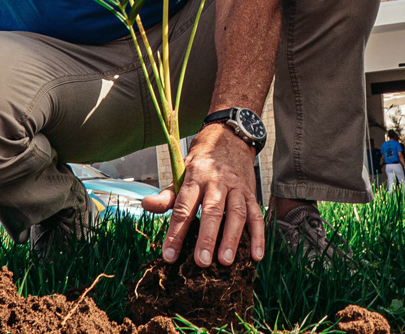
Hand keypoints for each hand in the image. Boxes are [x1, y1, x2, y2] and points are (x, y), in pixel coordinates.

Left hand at [141, 124, 263, 266]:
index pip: (183, 206)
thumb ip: (167, 195)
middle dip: (207, 237)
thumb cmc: (202, 164)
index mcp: (196, 177)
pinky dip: (258, 236)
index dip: (176, 231)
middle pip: (212, 210)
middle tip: (201, 262)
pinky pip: (257, 215)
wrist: (229, 141)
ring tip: (226, 261)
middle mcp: (218, 181)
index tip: (169, 255)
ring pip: (237, 213)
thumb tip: (146, 205)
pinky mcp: (251, 194)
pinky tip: (256, 256)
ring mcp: (237, 187)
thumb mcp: (181, 174)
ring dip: (232, 238)